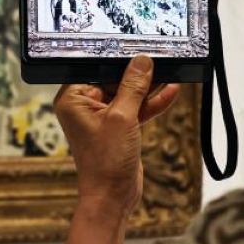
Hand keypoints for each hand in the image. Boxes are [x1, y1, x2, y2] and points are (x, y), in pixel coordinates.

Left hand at [53, 55, 180, 215]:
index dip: (116, 59)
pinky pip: (135, 108)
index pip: (95, 68)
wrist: (113, 197)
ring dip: (148, 87)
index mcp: (73, 99)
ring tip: (170, 70)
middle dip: (137, 73)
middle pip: (113, 78)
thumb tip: (142, 61)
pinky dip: (151, 103)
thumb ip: (133, 87)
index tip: (137, 46)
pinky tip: (171, 92)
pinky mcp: (118, 128)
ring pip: (128, 94)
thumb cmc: (106, 161)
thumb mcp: (122, 118)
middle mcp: (84, 105)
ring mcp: (102, 117)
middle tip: (159, 58)